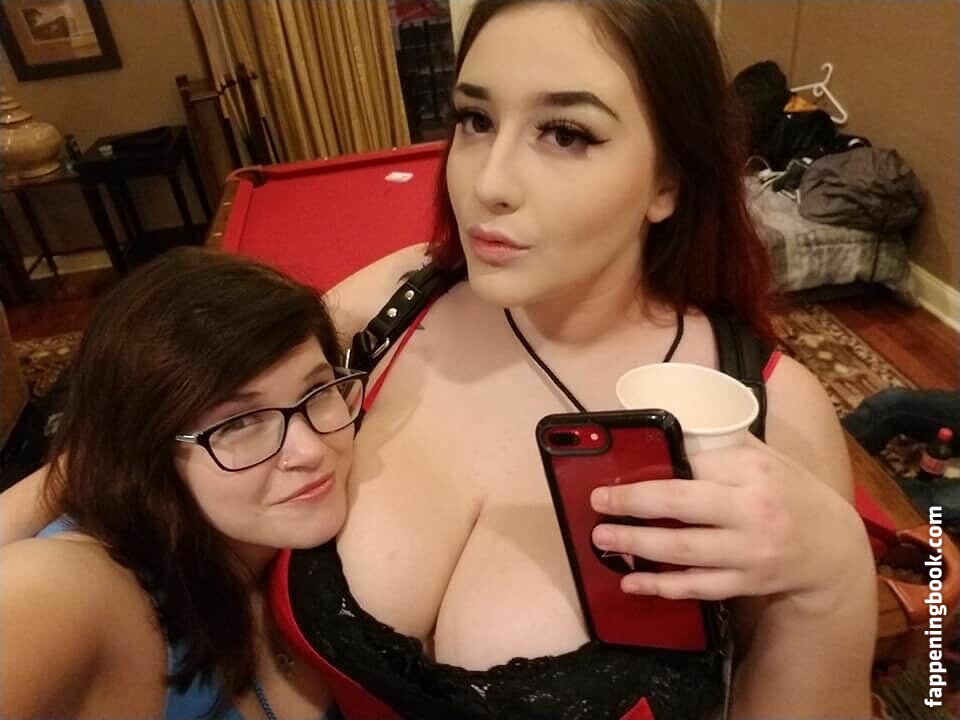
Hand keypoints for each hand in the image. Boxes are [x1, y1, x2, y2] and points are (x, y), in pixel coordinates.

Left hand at [589, 436, 873, 615]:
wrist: (834, 548)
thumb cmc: (787, 492)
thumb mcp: (763, 458)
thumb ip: (720, 445)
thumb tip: (666, 430)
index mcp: (753, 470)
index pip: (693, 465)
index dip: (652, 469)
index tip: (616, 471)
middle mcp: (752, 510)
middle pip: (681, 504)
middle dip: (633, 503)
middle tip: (597, 502)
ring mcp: (749, 551)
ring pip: (682, 549)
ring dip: (637, 544)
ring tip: (602, 538)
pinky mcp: (747, 583)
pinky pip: (696, 586)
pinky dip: (661, 586)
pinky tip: (631, 582)